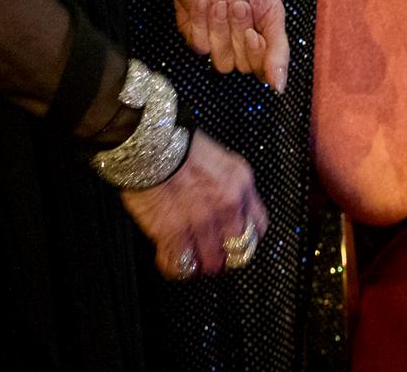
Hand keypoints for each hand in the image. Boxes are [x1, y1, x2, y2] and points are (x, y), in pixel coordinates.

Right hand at [118, 131, 267, 281]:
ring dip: (198, 263)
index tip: (235, 242)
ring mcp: (201, 221)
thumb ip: (227, 186)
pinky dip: (174, 266)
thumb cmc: (176, 143)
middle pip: (237, 252)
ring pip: (210, 264)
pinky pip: (180, 266)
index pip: (258, 228)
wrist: (148, 139)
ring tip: (187, 257)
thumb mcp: (218, 159)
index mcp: (240, 183)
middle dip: (223, 256)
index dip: (245, 239)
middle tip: (209, 254)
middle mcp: (226, 205)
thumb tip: (225, 211)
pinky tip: (167, 257)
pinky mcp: (173, 232)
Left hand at [158, 0, 289, 92]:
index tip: (253, 32)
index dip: (256, 55)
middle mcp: (236, 48)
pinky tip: (202, 2)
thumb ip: (279, 49)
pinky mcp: (191, 32)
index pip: (259, 71)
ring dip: (219, 30)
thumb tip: (279, 88)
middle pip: (237, 64)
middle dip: (238, 33)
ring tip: (220, 3)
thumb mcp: (273, 11)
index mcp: (259, 47)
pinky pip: (195, 42)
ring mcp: (213, 41)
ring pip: (216, 58)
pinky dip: (199, 23)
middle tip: (238, 6)